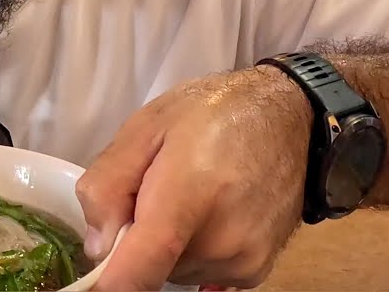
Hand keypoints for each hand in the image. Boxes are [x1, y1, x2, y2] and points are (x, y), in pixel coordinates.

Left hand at [76, 67, 312, 290]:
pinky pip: (201, 274)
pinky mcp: (256, 272)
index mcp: (187, 198)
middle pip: (148, 268)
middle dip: (135, 238)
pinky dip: (191, 251)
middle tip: (151, 192)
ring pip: (173, 271)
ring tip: (186, 195)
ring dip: (165, 245)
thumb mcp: (144, 127)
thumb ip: (107, 184)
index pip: (138, 272)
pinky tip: (207, 212)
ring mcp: (242, 262)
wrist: (290, 117)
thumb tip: (98, 246)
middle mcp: (219, 243)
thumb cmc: (213, 112)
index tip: (97, 262)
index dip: (106, 279)